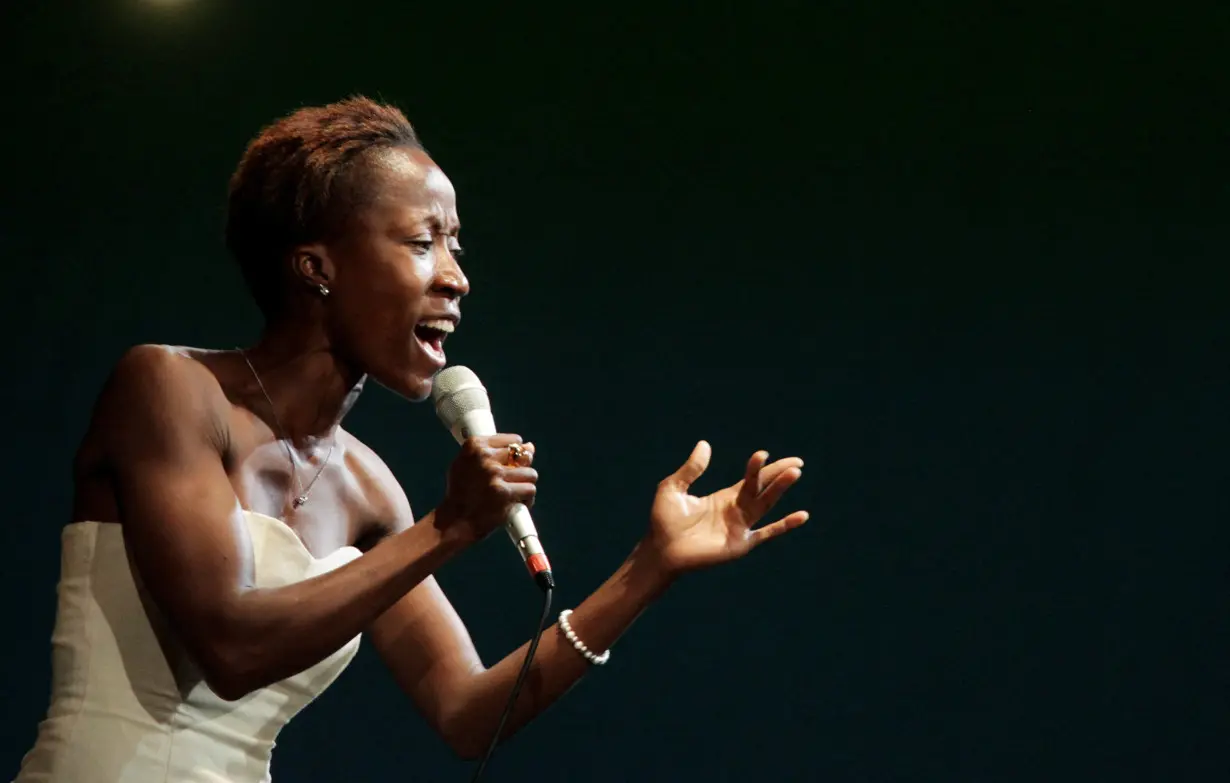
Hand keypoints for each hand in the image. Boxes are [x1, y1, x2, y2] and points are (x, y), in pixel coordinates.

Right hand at [434, 435, 536, 545]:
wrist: (454, 520)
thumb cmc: (462, 492)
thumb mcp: (468, 464)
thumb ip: (496, 452)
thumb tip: (530, 446)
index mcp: (474, 445)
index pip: (513, 440)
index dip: (515, 455)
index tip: (509, 465)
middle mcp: (484, 457)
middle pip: (524, 456)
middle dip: (522, 470)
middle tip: (511, 482)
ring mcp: (494, 474)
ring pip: (531, 474)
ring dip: (525, 485)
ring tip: (513, 493)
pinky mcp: (504, 492)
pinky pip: (530, 490)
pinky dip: (526, 499)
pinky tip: (515, 503)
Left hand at [643, 441, 807, 575]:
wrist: (661, 551)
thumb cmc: (664, 522)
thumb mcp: (673, 488)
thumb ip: (690, 469)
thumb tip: (704, 444)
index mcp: (724, 497)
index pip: (749, 479)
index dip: (758, 466)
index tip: (764, 454)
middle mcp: (736, 510)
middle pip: (763, 489)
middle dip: (778, 475)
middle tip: (797, 462)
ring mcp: (740, 527)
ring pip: (766, 504)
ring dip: (780, 489)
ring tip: (795, 473)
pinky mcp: (740, 543)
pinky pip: (767, 533)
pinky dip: (784, 526)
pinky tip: (801, 516)